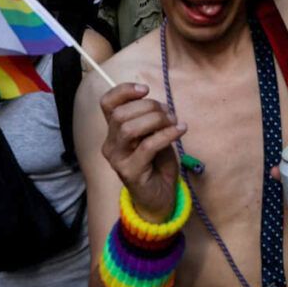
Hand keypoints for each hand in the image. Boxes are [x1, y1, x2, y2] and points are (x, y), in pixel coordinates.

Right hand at [99, 83, 185, 221]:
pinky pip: (148, 146)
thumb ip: (150, 120)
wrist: (160, 197)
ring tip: (174, 122)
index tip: (145, 89)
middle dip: (149, 107)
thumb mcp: (153, 135)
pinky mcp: (130, 172)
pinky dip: (167, 134)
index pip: (107, 104)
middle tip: (169, 113)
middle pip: (120, 114)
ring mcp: (118, 159)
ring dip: (156, 120)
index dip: (123, 91)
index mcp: (113, 131)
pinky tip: (180, 131)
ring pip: (129, 129)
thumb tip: (159, 106)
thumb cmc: (157, 164)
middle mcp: (110, 144)